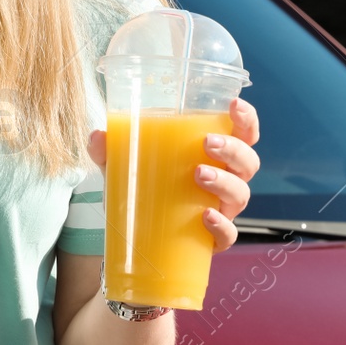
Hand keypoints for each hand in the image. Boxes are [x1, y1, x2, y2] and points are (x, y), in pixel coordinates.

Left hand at [85, 95, 260, 253]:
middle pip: (248, 162)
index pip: (244, 134)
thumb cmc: (143, 188)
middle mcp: (227, 181)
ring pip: (241, 195)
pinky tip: (205, 215)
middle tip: (207, 143)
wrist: (136, 235)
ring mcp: (223, 211)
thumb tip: (98, 137)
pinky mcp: (213, 239)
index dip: (246, 118)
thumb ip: (110, 150)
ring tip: (198, 173)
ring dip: (224, 182)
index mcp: (215, 156)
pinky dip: (221, 225)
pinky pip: (228, 235)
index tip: (234, 105)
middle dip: (233, 149)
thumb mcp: (124, 164)